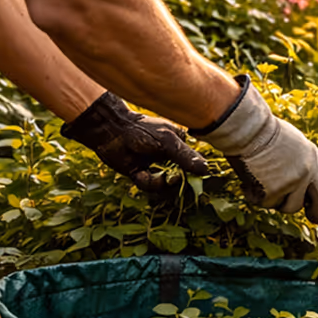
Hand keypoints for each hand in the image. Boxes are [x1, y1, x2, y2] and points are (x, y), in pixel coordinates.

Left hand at [61, 92, 208, 192]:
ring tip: (151, 175)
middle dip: (176, 182)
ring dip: (159, 184)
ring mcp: (158, 168)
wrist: (111, 131)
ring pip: (168, 188)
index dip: (195, 175)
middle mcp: (172, 159)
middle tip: (170, 178)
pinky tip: (139, 173)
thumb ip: (186, 156)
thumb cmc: (141, 130)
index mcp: (182, 147)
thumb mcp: (167, 141)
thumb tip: (206, 170)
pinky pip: (152, 188)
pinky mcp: (144, 176)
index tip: (191, 178)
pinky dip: (146, 182)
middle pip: (184, 180)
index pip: (197, 165)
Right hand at [193, 75, 317, 221]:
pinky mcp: (274, 193)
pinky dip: (255, 195)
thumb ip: (300, 162)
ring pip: (289, 207)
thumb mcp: (291, 142)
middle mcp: (308, 171)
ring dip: (276, 199)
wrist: (247, 129)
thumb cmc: (262, 131)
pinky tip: (251, 177)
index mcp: (313, 156)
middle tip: (313, 216)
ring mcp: (292, 183)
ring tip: (264, 177)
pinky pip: (266, 204)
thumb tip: (301, 186)